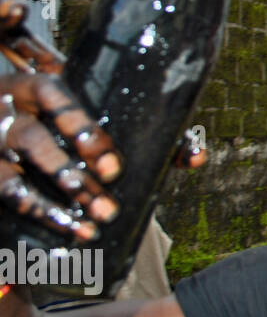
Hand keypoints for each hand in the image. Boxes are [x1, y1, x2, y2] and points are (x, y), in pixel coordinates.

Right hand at [0, 0, 204, 241]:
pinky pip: (7, 197)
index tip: (113, 168)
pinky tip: (68, 231)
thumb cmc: (63, 116)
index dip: (85, 134)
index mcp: (38, 86)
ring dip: (52, 207)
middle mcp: (8, 111)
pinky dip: (39, 215)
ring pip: (13, 179)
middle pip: (36, 143)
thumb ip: (145, 130)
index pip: (58, 100)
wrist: (2, 117)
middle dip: (73, 177)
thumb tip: (198, 156)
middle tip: (107, 207)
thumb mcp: (92, 110)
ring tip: (90, 226)